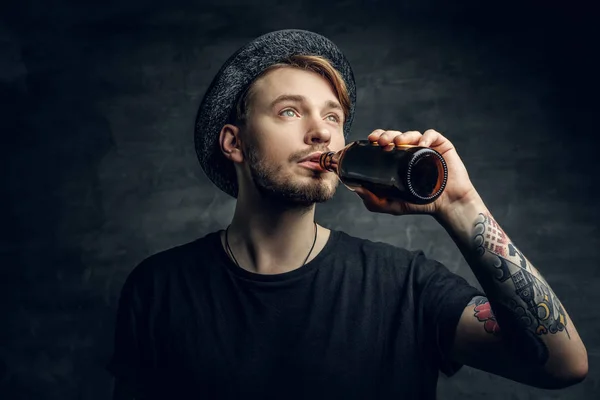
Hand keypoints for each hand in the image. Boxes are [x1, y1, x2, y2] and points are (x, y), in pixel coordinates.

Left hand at [353, 129, 477, 215]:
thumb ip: (374, 201)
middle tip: (380, 141)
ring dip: (402, 135)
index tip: (369, 141)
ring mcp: (426, 147)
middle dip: (385, 134)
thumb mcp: (392, 205)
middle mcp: (410, 151)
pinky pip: (432, 135)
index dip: (376, 138)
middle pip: (395, 136)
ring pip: (411, 134)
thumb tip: (355, 189)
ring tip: (397, 142)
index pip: (384, 144)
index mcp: (397, 160)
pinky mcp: (441, 146)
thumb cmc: (421, 204)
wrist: (448, 205)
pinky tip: (421, 144)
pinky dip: (425, 137)